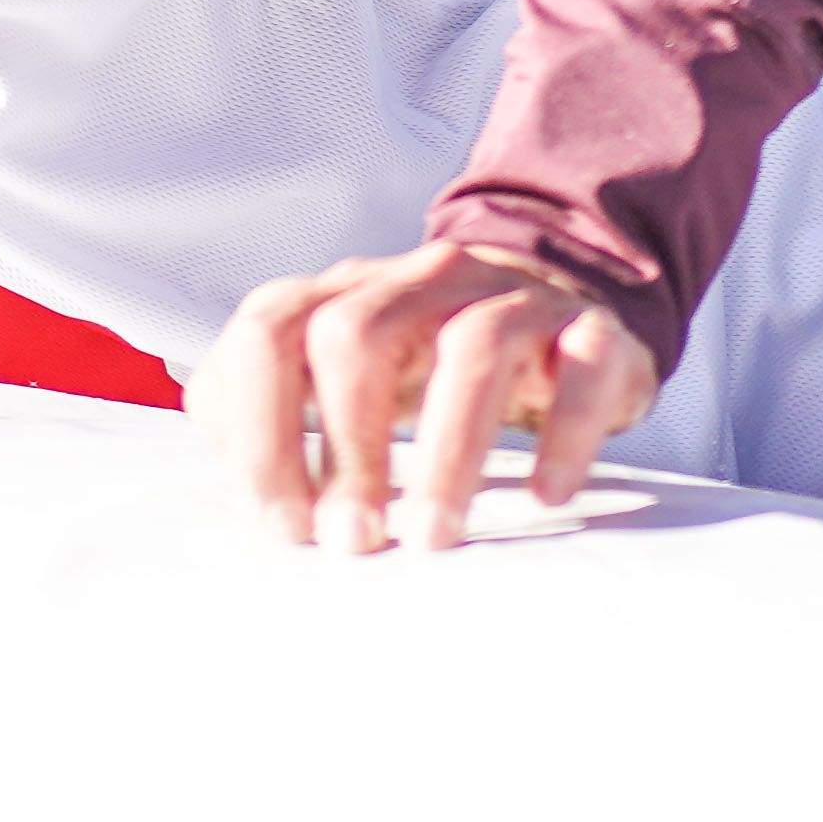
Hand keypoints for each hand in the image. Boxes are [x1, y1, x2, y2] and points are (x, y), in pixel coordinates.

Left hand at [202, 238, 657, 553]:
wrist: (562, 297)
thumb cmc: (428, 358)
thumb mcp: (342, 372)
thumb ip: (269, 402)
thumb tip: (230, 461)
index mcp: (345, 291)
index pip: (271, 328)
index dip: (260, 427)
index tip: (280, 526)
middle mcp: (421, 280)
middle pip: (357, 332)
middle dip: (346, 443)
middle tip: (352, 541)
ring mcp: (510, 296)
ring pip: (474, 347)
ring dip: (447, 451)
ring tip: (433, 537)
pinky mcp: (592, 329)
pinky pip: (582, 364)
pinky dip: (563, 432)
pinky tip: (545, 496)